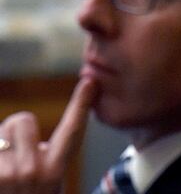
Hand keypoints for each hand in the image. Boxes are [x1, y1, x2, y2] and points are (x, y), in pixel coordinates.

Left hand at [0, 77, 97, 193]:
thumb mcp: (47, 182)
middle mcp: (33, 170)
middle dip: (12, 131)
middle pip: (21, 119)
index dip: (82, 103)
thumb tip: (20, 126)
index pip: (73, 129)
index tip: (90, 82)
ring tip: (2, 170)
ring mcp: (7, 175)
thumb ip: (43, 157)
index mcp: (55, 170)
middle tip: (11, 154)